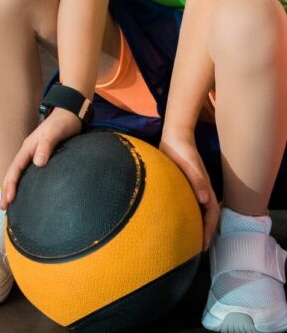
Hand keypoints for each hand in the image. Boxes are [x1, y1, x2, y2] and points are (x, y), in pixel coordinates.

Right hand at [0, 109, 82, 209]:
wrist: (70, 115)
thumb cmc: (63, 124)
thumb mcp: (54, 133)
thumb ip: (46, 146)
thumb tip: (37, 163)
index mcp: (28, 148)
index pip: (15, 169)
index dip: (11, 184)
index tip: (9, 199)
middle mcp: (28, 153)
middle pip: (13, 173)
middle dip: (6, 190)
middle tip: (3, 208)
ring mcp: (33, 155)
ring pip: (18, 174)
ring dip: (12, 187)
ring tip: (9, 203)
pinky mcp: (41, 158)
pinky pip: (28, 173)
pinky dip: (23, 183)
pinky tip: (25, 191)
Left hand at [159, 130, 219, 249]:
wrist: (174, 138)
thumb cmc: (181, 151)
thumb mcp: (189, 165)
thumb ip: (197, 181)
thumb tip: (204, 200)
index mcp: (204, 188)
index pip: (212, 213)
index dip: (209, 229)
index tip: (203, 245)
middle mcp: (200, 190)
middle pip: (206, 215)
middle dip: (204, 232)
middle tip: (197, 249)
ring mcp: (192, 188)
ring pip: (197, 211)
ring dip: (196, 225)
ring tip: (189, 240)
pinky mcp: (183, 185)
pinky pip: (188, 204)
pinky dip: (187, 215)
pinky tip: (177, 221)